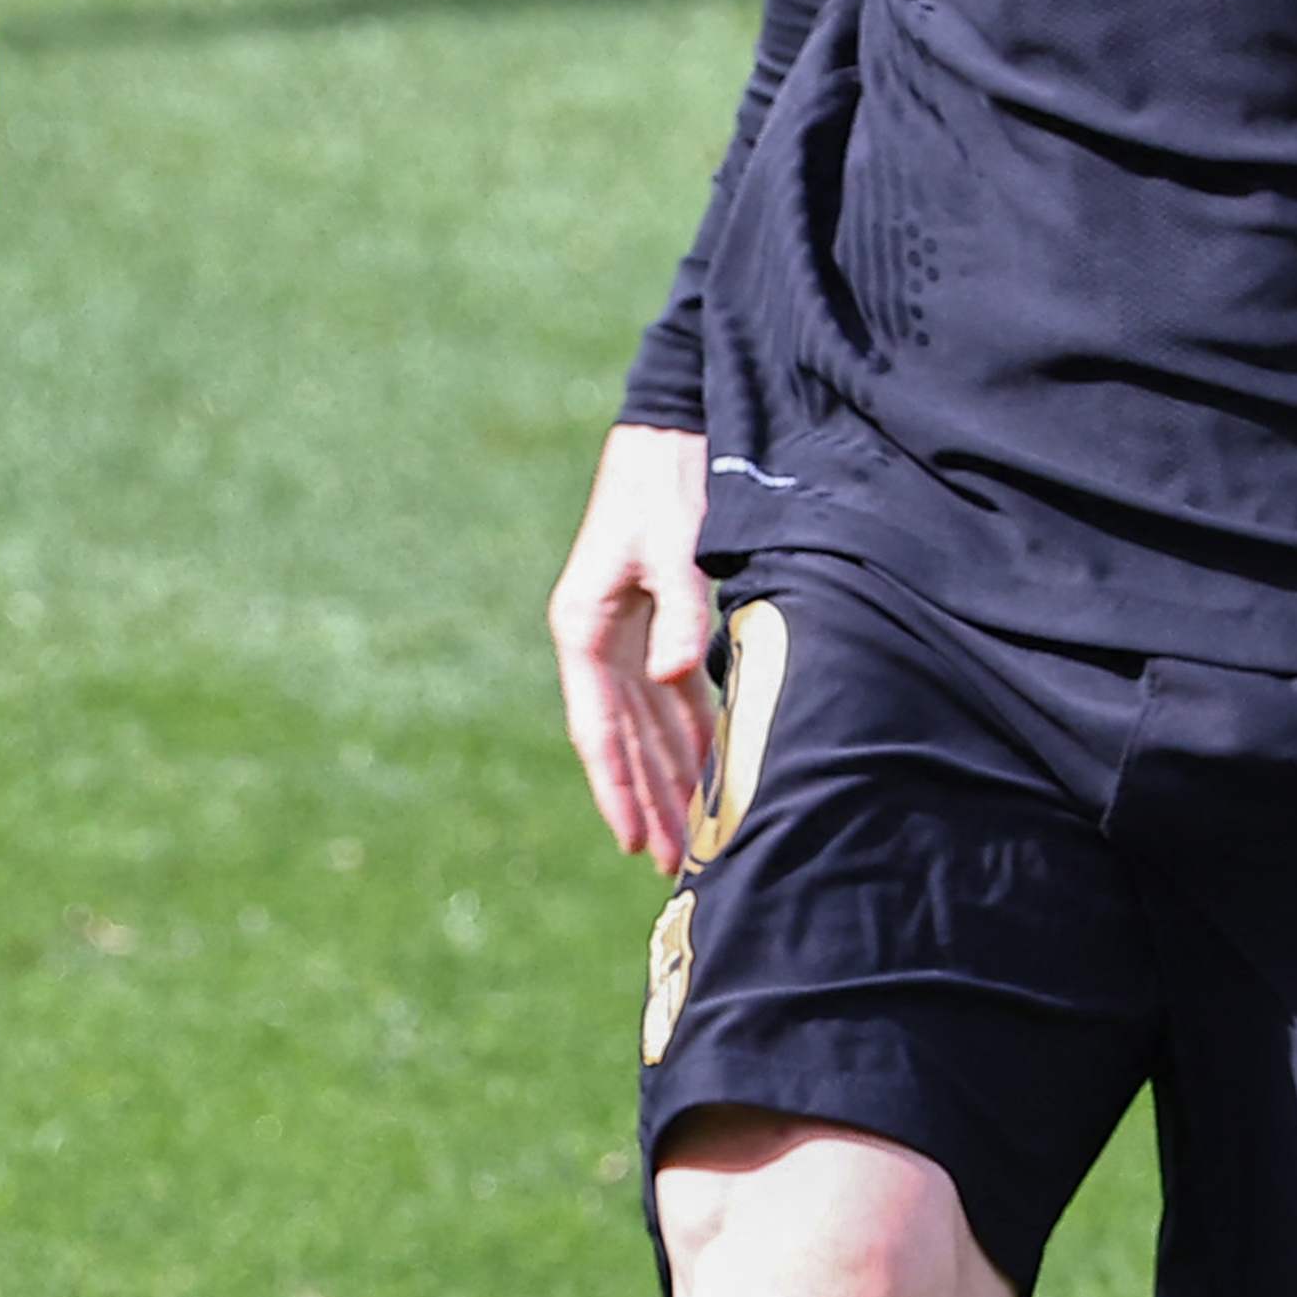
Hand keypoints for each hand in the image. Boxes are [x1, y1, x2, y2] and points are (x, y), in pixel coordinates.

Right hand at [548, 426, 714, 869]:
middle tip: (671, 866)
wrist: (670, 429)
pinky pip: (672, 694)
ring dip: (670, 776)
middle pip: (624, 740)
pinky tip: (712, 769)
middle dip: (649, 801)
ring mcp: (625, 634)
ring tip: (690, 836)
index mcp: (584, 628)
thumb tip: (673, 676)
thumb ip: (678, 609)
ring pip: (649, 725)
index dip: (617, 788)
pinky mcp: (656, 621)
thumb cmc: (667, 482)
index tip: (634, 842)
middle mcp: (598, 641)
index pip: (599, 729)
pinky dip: (692, 733)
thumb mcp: (671, 542)